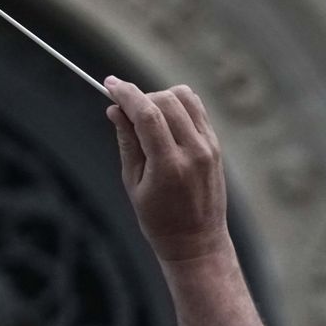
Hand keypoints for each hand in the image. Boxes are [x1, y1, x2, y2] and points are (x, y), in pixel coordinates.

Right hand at [105, 77, 229, 262]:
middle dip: (140, 97)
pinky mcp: (216, 145)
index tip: (109, 84)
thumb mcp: (132, 184)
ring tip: (145, 116)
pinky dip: (177, 105)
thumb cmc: (159, 219)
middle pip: (165, 100)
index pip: (147, 115)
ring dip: (160, 97)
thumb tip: (115, 110)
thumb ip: (127, 142)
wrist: (197, 241)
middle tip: (122, 108)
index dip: (126, 94)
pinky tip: (164, 119)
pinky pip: (197, 109)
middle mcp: (194, 151)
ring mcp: (209, 146)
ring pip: (184, 98)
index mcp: (169, 165)